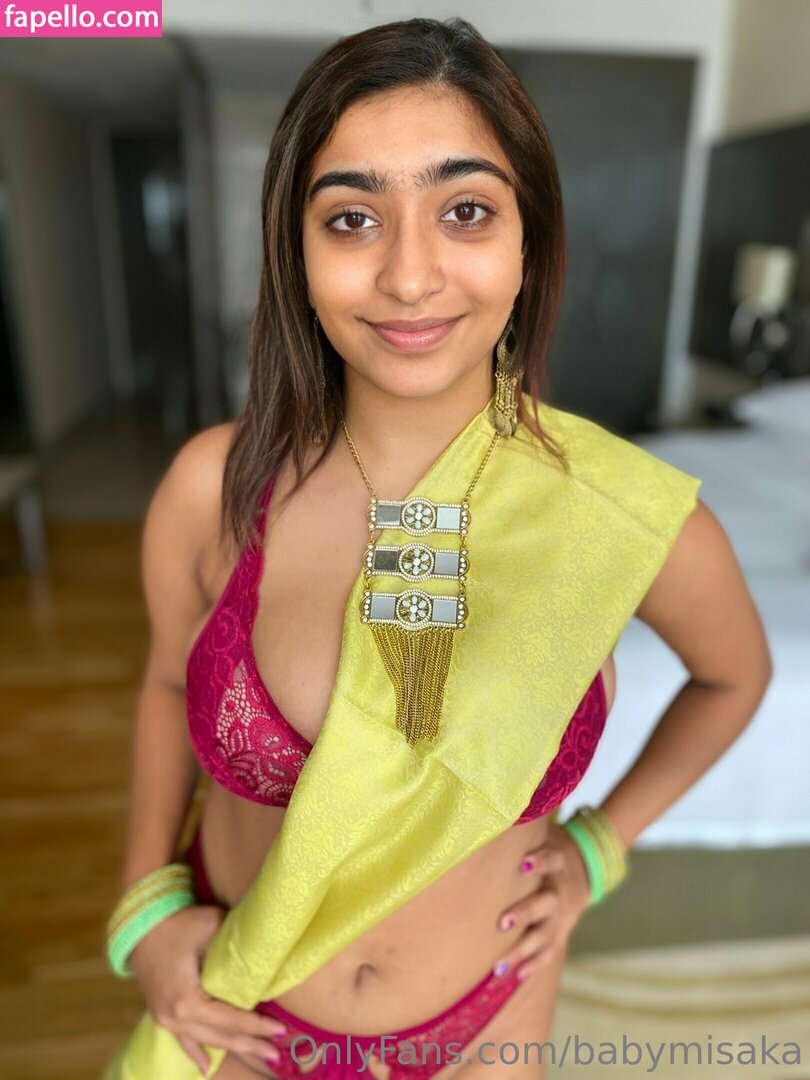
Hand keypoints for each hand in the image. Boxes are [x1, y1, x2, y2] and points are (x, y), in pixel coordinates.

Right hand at [129, 903, 287, 1075]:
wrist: (139, 925)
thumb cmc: (178, 923)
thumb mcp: (211, 926)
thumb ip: (235, 945)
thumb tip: (261, 955)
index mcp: (187, 1000)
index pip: (230, 1020)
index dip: (257, 1026)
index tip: (281, 1030)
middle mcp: (175, 1017)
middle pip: (220, 1037)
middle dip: (250, 1044)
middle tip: (277, 1052)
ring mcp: (165, 1019)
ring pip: (205, 1040)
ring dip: (232, 1048)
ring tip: (258, 1053)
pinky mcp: (161, 1015)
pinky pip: (183, 1040)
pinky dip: (196, 1053)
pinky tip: (205, 1068)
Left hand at [492, 822, 590, 982]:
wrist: (583, 869)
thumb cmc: (545, 847)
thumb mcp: (541, 833)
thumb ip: (521, 827)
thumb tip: (489, 805)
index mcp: (557, 860)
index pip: (552, 858)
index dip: (540, 861)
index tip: (523, 864)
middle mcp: (560, 889)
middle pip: (547, 902)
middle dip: (525, 913)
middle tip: (501, 922)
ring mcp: (562, 914)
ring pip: (546, 934)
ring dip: (524, 949)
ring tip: (499, 965)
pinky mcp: (561, 932)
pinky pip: (549, 951)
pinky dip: (534, 965)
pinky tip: (515, 977)